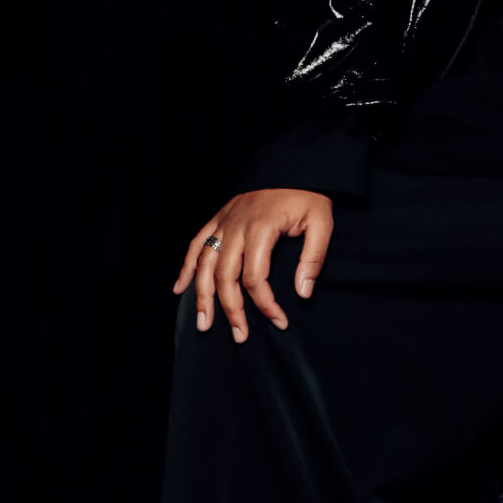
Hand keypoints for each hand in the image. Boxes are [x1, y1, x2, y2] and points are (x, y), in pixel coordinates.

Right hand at [176, 189, 334, 344]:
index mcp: (261, 228)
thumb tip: (302, 293)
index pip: (256, 277)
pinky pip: (196, 245)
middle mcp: (236, 226)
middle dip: (231, 310)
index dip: (265, 304)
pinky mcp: (217, 219)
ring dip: (202, 296)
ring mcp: (223, 222)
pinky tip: (180, 289)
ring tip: (203, 324)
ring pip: (205, 265)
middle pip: (226, 276)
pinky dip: (186, 268)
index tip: (279, 321)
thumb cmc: (308, 196)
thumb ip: (313, 259)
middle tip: (240, 336)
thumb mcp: (322, 223)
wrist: (293, 167)